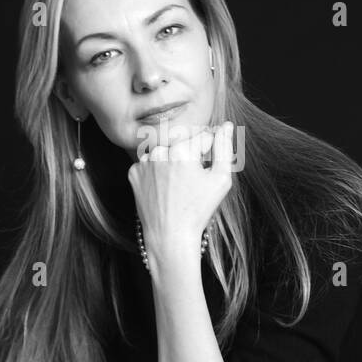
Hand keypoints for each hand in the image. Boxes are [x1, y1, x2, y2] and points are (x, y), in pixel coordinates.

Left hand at [128, 121, 234, 261]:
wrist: (169, 236)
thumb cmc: (198, 210)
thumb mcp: (220, 179)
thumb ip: (224, 147)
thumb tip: (227, 125)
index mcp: (182, 149)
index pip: (204, 136)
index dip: (211, 152)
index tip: (207, 171)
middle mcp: (159, 150)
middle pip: (184, 142)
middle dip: (192, 154)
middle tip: (193, 180)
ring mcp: (143, 162)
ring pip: (166, 151)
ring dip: (174, 160)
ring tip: (178, 186)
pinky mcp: (133, 173)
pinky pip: (151, 163)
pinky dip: (158, 171)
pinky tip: (164, 188)